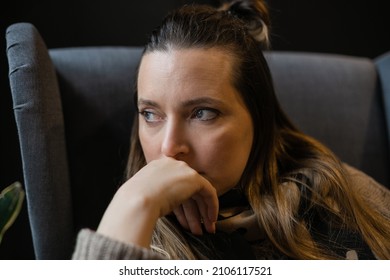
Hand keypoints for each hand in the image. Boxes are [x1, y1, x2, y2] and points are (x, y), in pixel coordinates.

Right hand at [97, 157, 217, 247]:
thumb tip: (170, 207)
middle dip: (194, 210)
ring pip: (199, 192)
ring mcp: (183, 169)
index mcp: (157, 167)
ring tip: (206, 229)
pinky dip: (211, 206)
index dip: (181, 205)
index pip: (174, 185)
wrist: (137, 200)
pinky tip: (210, 220)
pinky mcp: (194, 177)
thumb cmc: (135, 203)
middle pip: (187, 189)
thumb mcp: (145, 194)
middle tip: (199, 226)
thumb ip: (158, 194)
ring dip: (203, 213)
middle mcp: (172, 164)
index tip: (184, 220)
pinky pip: (209, 191)